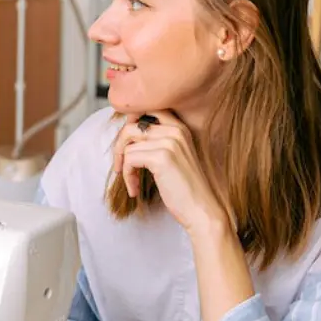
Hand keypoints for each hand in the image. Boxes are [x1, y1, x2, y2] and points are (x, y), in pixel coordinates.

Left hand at [113, 111, 228, 235]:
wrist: (201, 210)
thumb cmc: (186, 190)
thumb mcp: (174, 158)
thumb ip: (157, 143)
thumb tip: (127, 136)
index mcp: (180, 128)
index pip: (147, 110)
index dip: (130, 125)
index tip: (126, 146)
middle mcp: (176, 130)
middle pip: (132, 125)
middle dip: (120, 146)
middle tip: (120, 166)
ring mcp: (170, 142)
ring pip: (128, 143)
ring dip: (123, 165)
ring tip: (131, 182)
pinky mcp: (161, 158)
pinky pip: (130, 158)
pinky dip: (127, 176)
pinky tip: (134, 190)